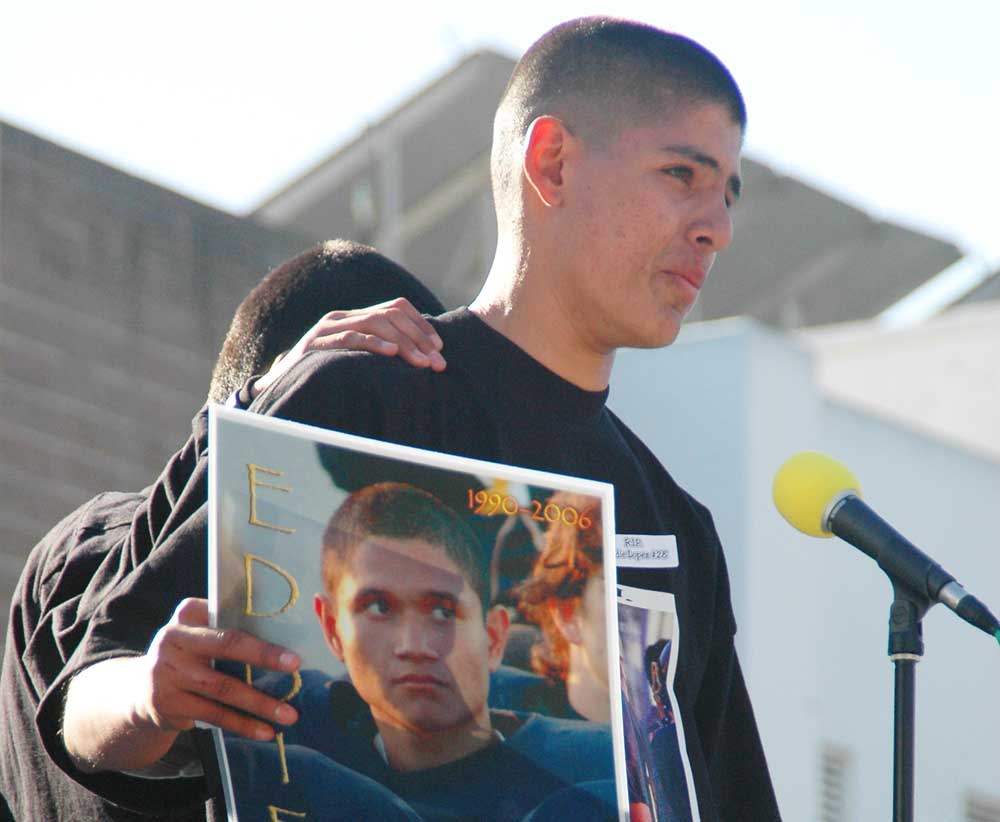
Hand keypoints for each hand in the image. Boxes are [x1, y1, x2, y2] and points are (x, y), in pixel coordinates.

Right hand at [63, 598, 300, 771]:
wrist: (138, 692)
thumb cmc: (187, 657)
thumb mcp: (199, 634)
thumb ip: (228, 630)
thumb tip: (284, 639)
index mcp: (187, 614)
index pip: (228, 617)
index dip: (258, 629)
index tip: (288, 643)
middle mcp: (173, 639)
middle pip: (226, 645)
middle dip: (264, 656)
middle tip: (296, 666)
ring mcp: (168, 673)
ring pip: (223, 687)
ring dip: (260, 703)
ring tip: (289, 715)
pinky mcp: (169, 704)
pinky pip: (214, 715)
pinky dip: (242, 724)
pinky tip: (265, 732)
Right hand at [251, 297, 445, 397]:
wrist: (280, 386)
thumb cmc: (324, 375)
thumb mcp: (355, 360)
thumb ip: (380, 352)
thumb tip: (421, 359)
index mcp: (354, 317)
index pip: (396, 307)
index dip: (421, 324)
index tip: (439, 348)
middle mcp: (341, 317)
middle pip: (389, 315)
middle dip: (418, 338)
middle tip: (437, 363)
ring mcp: (327, 328)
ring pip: (374, 323)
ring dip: (404, 344)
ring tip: (421, 363)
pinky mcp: (316, 344)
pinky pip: (350, 338)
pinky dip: (373, 344)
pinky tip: (391, 354)